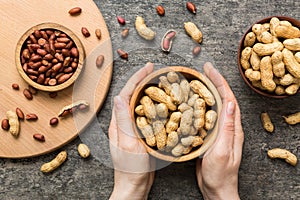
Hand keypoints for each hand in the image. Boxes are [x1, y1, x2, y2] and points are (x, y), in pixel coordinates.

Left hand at [109, 62, 154, 199]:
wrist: (135, 186)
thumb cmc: (131, 169)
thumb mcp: (127, 144)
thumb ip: (123, 121)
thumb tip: (119, 97)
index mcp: (118, 123)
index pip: (126, 94)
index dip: (136, 79)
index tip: (148, 68)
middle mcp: (124, 123)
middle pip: (132, 96)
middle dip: (142, 80)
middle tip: (154, 70)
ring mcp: (132, 128)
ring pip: (139, 104)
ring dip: (147, 90)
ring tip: (158, 81)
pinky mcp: (140, 134)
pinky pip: (146, 115)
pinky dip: (153, 105)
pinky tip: (161, 102)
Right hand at [196, 62, 243, 199]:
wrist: (216, 189)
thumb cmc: (220, 174)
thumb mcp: (223, 151)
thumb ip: (227, 129)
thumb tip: (231, 104)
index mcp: (233, 129)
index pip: (229, 99)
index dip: (220, 82)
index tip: (210, 70)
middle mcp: (227, 127)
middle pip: (222, 99)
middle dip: (214, 82)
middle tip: (203, 69)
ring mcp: (218, 131)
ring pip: (213, 106)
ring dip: (207, 91)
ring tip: (197, 80)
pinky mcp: (210, 136)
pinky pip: (205, 116)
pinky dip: (199, 105)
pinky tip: (190, 102)